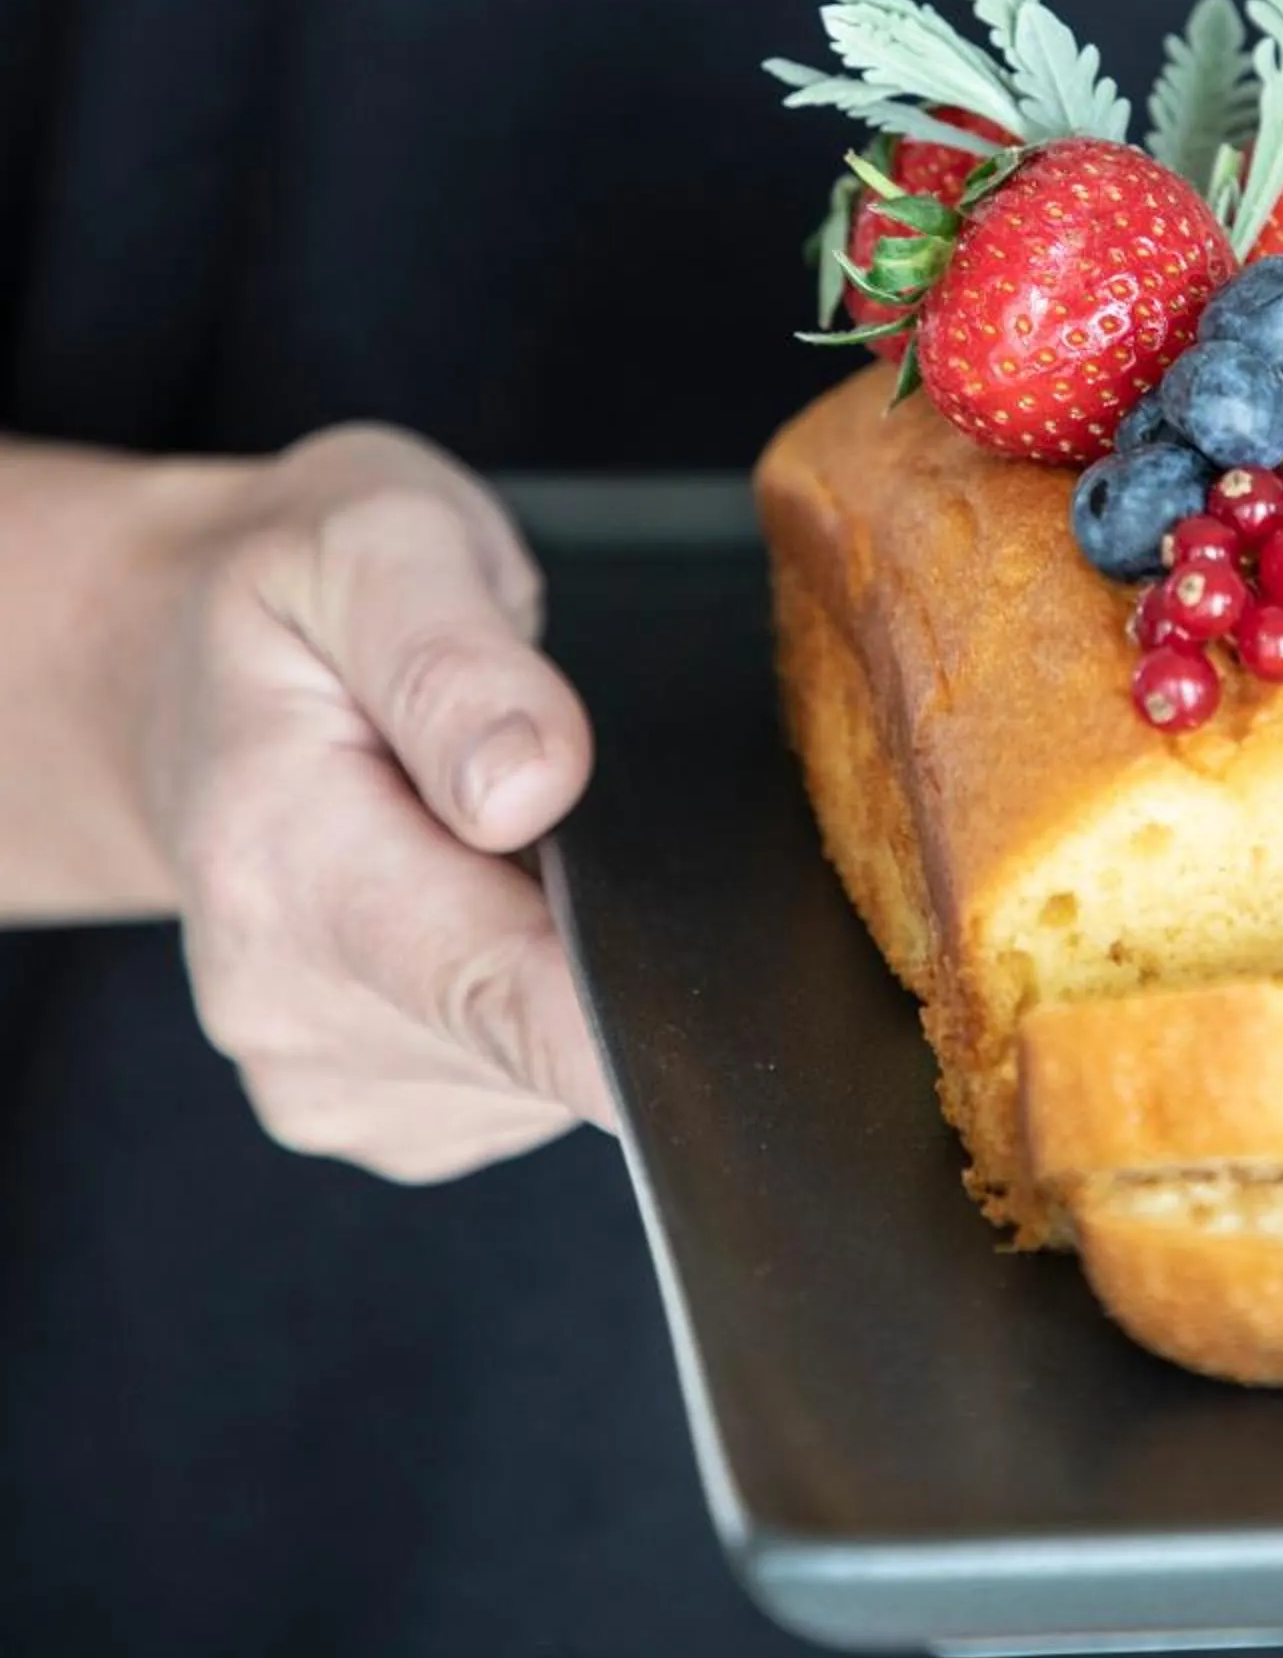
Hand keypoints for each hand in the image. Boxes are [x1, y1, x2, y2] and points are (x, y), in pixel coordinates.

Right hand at [142, 423, 613, 1180]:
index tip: (736, 987)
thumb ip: (454, 661)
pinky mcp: (375, 1113)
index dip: (634, 1013)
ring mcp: (318, 1077)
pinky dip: (548, 1008)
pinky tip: (505, 902)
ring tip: (523, 840)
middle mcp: (280, 1001)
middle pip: (542, 1044)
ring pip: (545, 1076)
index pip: (493, 991)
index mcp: (279, 855)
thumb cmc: (295, 591)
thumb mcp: (375, 544)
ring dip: (579, 970)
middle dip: (617, 945)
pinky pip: (522, 1092)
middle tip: (592, 806)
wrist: (170, 672)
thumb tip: (534, 784)